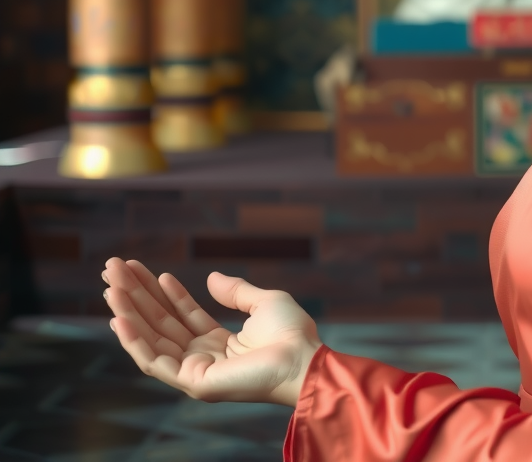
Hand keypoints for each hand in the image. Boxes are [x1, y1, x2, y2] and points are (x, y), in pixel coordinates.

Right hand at [102, 257, 321, 406]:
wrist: (302, 358)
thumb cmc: (291, 333)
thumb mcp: (264, 302)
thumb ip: (235, 292)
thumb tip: (211, 278)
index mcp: (218, 342)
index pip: (180, 314)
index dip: (160, 291)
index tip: (142, 269)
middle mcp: (202, 357)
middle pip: (160, 322)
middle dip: (135, 296)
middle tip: (113, 269)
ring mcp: (194, 371)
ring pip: (151, 338)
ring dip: (128, 312)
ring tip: (110, 285)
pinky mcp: (191, 382)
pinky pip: (153, 361)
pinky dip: (133, 341)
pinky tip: (118, 318)